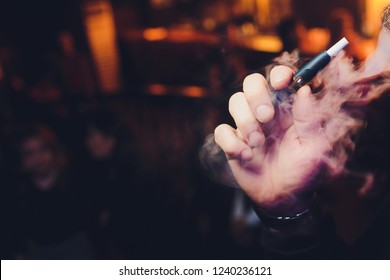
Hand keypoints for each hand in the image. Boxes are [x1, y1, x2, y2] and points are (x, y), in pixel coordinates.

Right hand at [214, 66, 330, 214]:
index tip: (281, 83)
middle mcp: (266, 112)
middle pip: (252, 83)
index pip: (279, 79)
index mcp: (288, 109)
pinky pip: (221, 131)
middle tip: (266, 117)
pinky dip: (231, 142)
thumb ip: (309, 119)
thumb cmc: (303, 172)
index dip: (278, 74)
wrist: (282, 198)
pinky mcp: (232, 142)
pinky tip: (246, 156)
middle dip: (256, 95)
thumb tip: (304, 90)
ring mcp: (247, 126)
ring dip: (245, 121)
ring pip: (235, 102)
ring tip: (258, 143)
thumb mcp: (315, 147)